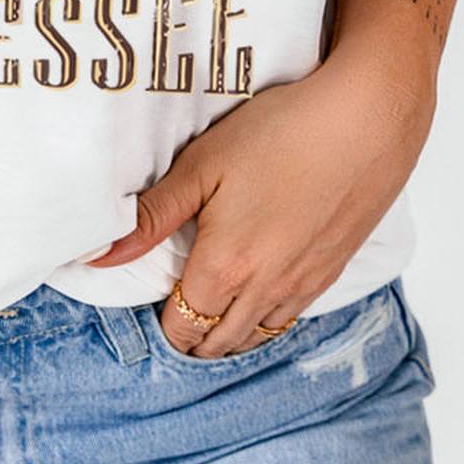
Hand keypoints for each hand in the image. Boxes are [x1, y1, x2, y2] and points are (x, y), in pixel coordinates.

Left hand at [91, 48, 434, 355]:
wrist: (366, 120)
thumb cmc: (280, 133)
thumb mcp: (202, 167)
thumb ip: (150, 218)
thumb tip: (96, 257)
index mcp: (225, 268)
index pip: (182, 326)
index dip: (162, 325)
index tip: (151, 308)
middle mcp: (266, 289)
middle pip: (219, 343)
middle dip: (192, 339)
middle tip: (173, 315)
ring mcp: (304, 284)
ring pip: (258, 338)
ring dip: (230, 336)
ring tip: (210, 316)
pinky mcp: (333, 271)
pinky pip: (291, 319)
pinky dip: (266, 322)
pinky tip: (258, 300)